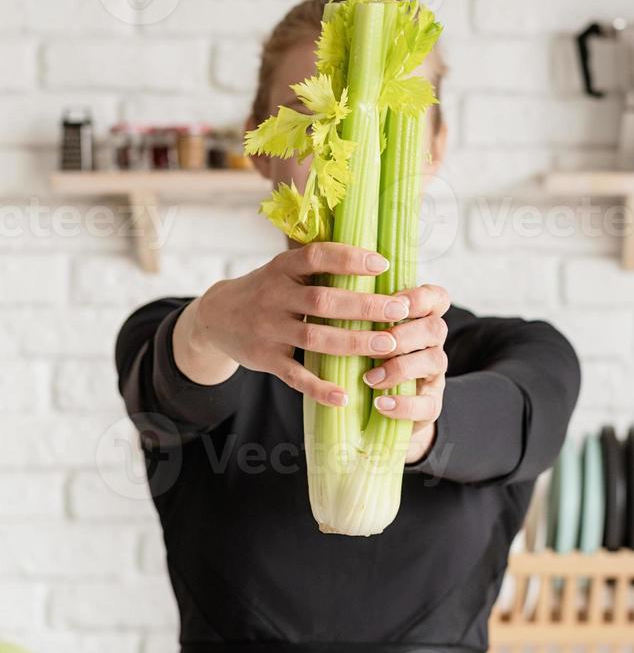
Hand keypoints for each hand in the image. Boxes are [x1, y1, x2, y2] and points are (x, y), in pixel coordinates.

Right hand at [184, 242, 437, 407]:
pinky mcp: (265, 359)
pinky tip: (344, 395)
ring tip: (388, 344)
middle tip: (399, 308)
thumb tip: (375, 258)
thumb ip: (318, 266)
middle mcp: (273, 296)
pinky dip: (319, 387)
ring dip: (353, 342)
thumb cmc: (266, 290)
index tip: (383, 264)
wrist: (215, 316)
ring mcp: (268, 329)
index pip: (316, 257)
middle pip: (322, 301)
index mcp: (282, 268)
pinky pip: (294, 376)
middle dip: (364, 305)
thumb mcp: (283, 269)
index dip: (349, 258)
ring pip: (314, 337)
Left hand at [361, 283, 449, 463]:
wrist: (378, 408)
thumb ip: (361, 314)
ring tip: (370, 378)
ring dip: (400, 368)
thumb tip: (330, 293)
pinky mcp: (431, 404)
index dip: (420, 298)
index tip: (397, 302)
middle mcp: (433, 343)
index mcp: (422, 318)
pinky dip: (403, 405)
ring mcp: (435, 374)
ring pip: (435, 361)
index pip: (436, 298)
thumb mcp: (367, 330)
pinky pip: (428, 405)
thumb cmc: (367, 355)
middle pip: (436, 327)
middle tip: (374, 345)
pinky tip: (379, 404)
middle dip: (404, 335)